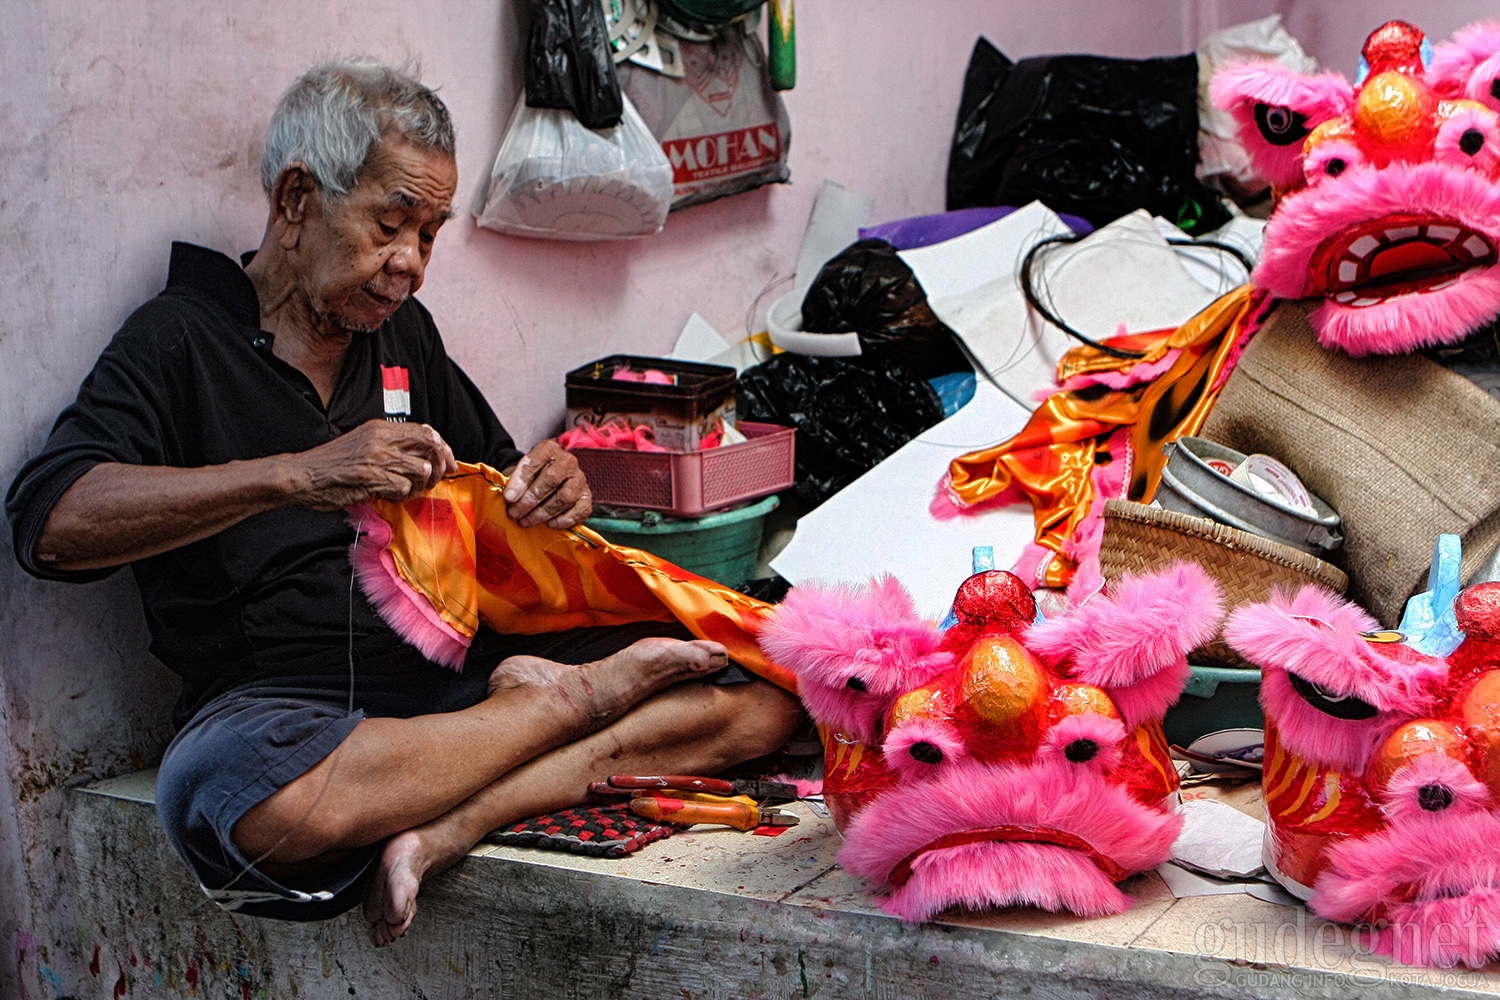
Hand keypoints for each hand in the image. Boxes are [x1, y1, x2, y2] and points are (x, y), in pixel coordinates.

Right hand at [279, 420, 456, 509]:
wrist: (302, 475)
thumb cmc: (333, 466)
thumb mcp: (364, 445)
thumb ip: (391, 447)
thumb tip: (426, 458)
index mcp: (380, 428)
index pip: (426, 431)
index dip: (443, 448)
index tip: (449, 464)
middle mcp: (380, 438)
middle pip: (430, 446)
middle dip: (441, 466)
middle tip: (436, 481)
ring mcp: (375, 456)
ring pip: (421, 469)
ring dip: (419, 486)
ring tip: (405, 491)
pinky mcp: (369, 476)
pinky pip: (403, 488)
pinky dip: (402, 496)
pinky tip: (389, 497)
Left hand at [502, 439, 591, 528]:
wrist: (546, 480)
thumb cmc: (530, 477)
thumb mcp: (520, 472)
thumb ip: (515, 482)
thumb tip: (510, 498)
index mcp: (548, 449)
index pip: (535, 462)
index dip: (521, 481)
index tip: (509, 498)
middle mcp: (567, 461)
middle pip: (551, 480)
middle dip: (530, 500)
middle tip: (515, 513)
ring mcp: (580, 479)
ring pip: (565, 497)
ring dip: (543, 512)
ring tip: (527, 521)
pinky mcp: (587, 496)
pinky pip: (581, 510)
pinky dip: (565, 520)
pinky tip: (550, 524)